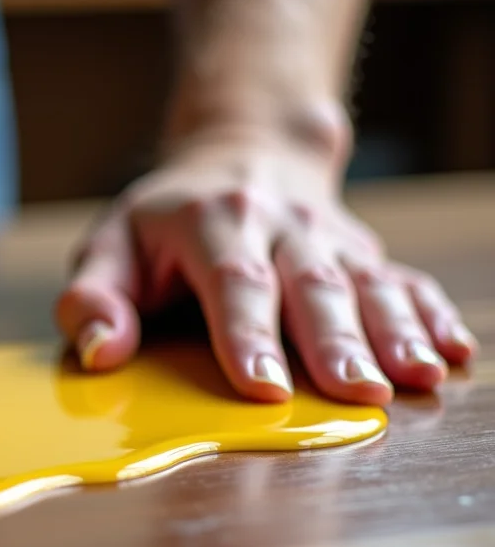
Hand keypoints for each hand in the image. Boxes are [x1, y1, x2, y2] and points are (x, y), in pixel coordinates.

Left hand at [55, 135, 476, 405]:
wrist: (239, 154)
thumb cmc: (162, 222)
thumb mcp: (109, 246)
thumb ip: (93, 298)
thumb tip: (102, 351)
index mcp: (209, 220)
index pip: (232, 280)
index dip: (247, 335)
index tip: (262, 388)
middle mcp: (278, 223)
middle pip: (310, 284)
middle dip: (335, 340)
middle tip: (356, 392)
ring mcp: (327, 236)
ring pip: (365, 282)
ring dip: (394, 331)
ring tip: (416, 377)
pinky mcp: (361, 251)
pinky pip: (402, 280)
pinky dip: (430, 315)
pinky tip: (452, 352)